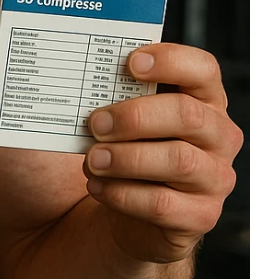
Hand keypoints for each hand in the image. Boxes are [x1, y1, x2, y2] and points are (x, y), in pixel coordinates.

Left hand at [82, 43, 242, 263]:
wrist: (96, 216)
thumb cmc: (102, 152)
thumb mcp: (99, 116)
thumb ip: (97, 91)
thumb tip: (64, 65)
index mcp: (197, 100)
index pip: (202, 69)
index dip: (171, 61)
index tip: (130, 63)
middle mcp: (214, 137)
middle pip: (188, 114)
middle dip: (134, 116)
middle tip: (95, 124)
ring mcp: (212, 179)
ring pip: (179, 161)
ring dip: (126, 158)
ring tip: (92, 160)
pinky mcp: (197, 217)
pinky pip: (163, 204)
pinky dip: (122, 194)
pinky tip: (97, 186)